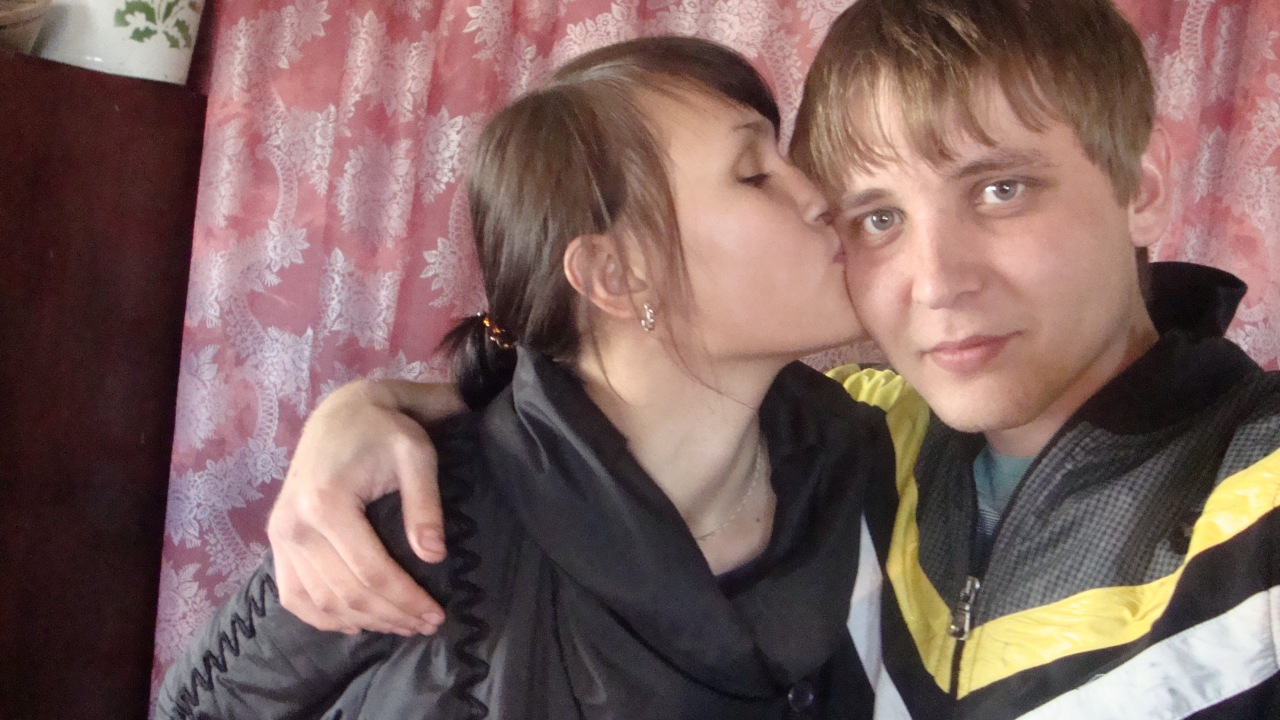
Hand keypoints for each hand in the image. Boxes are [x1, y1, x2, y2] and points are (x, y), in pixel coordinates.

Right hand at [267, 379, 449, 635]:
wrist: (342, 411)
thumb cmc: (385, 429)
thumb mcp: (416, 455)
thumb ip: (425, 505)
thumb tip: (434, 556)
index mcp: (325, 503)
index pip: (371, 572)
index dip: (405, 600)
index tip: (436, 614)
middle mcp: (294, 525)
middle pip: (345, 594)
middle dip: (390, 616)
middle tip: (427, 625)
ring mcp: (279, 535)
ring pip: (320, 602)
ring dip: (363, 622)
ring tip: (402, 625)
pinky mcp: (277, 540)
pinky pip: (293, 595)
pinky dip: (322, 617)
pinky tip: (355, 624)